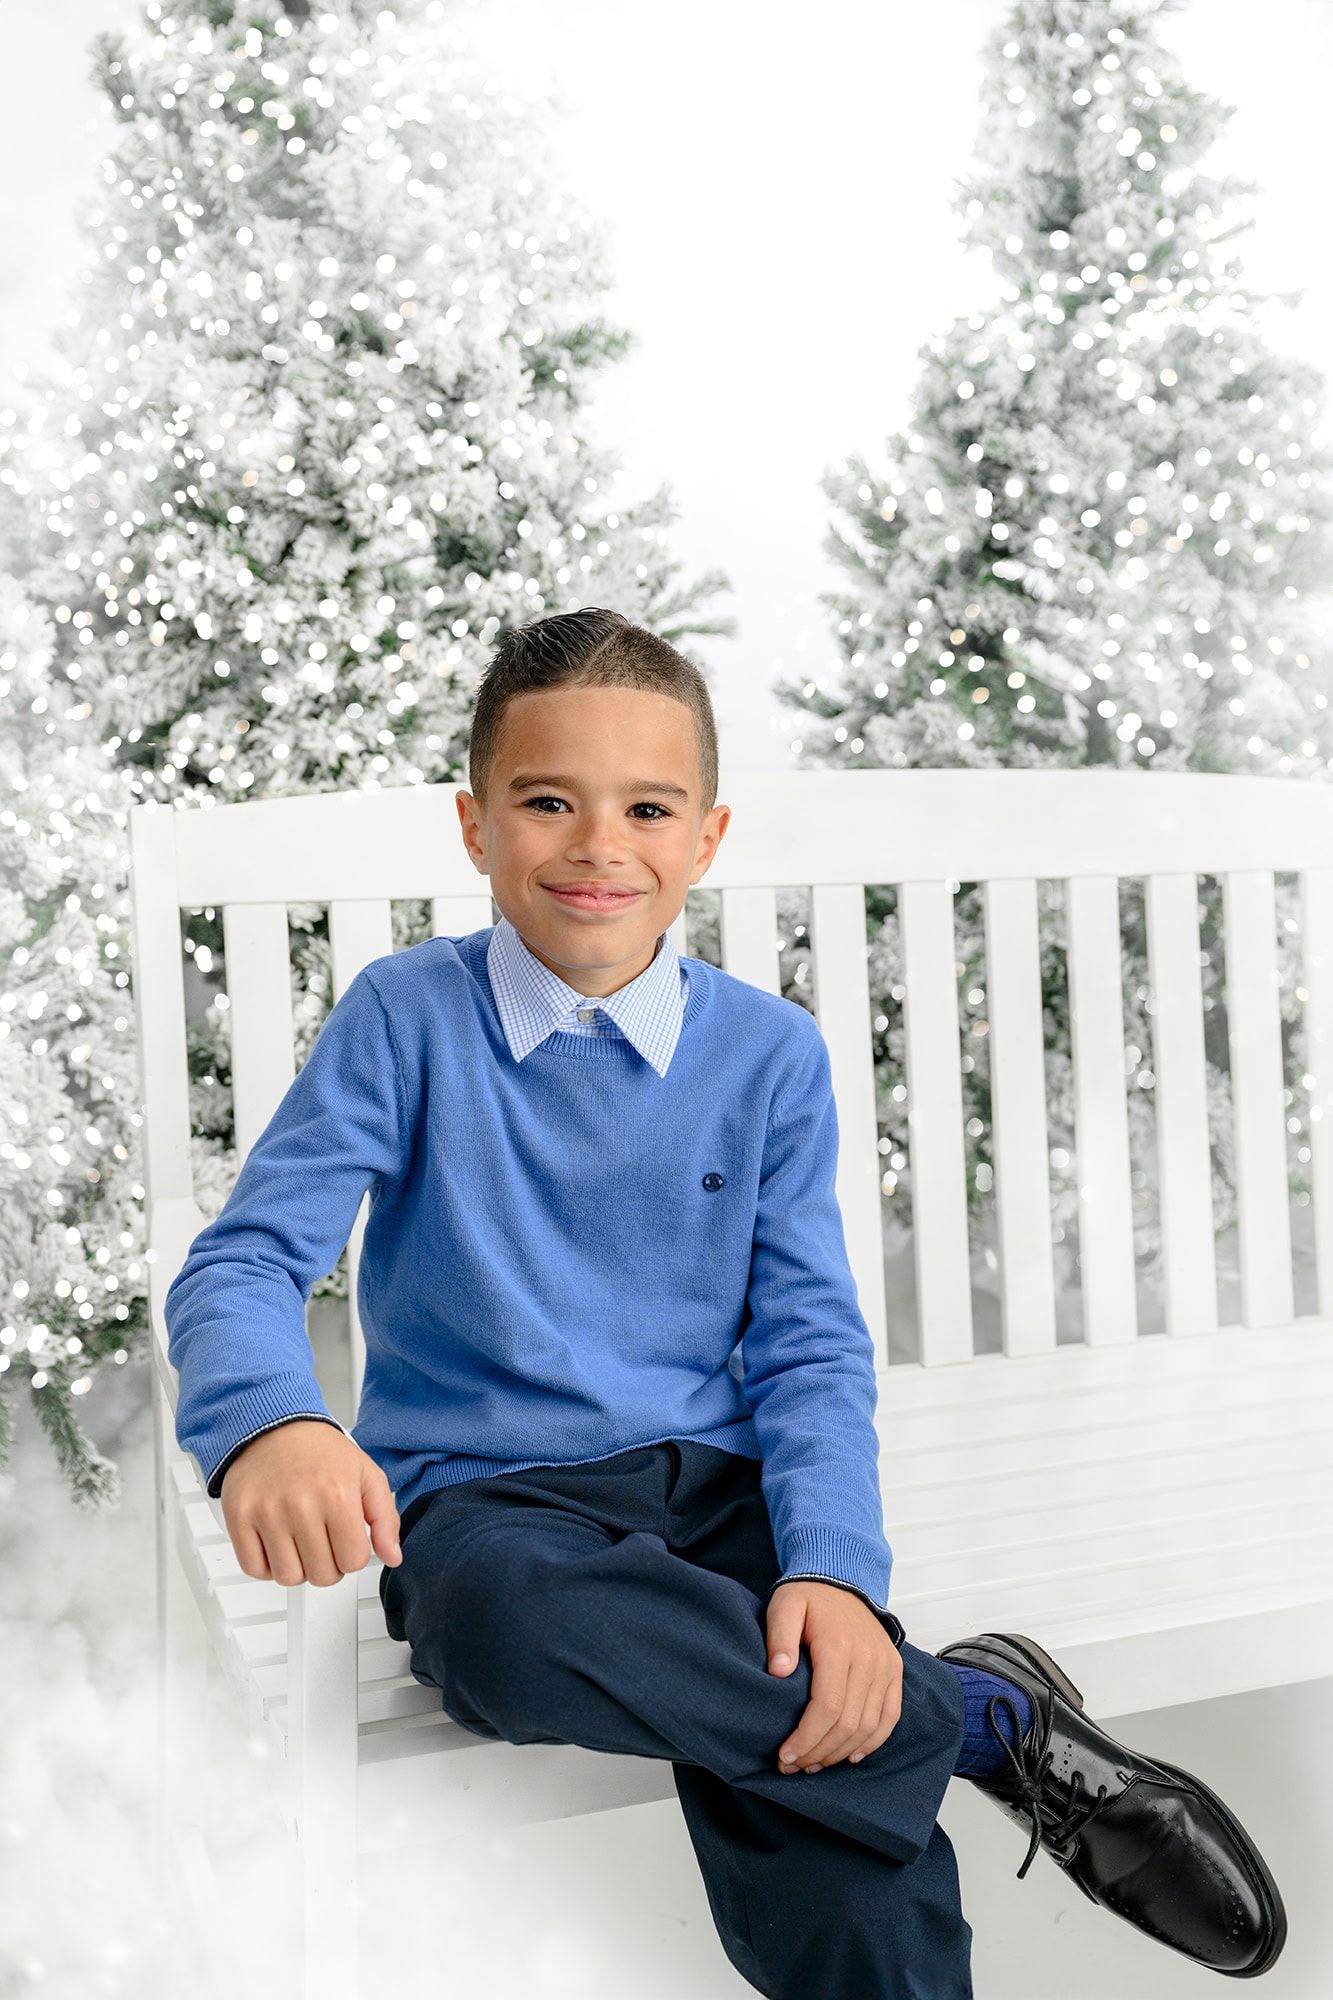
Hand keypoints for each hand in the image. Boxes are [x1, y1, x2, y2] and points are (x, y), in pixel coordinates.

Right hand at [219, 1419, 401, 1586]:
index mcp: (338, 1495)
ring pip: (288, 1577)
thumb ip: (385, 1519)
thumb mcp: (367, 1475)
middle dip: (328, 1564)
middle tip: (323, 1542)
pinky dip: (267, 1566)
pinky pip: (254, 1569)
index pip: (353, 1561)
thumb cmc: (321, 1451)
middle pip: (322, 1575)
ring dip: (298, 1567)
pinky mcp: (239, 1517)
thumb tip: (392, 1557)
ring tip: (300, 1542)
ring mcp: (267, 1512)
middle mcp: (301, 1505)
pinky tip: (277, 1544)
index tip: (346, 1540)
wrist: (275, 1424)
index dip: (352, 1555)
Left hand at [766, 1579, 902, 1773]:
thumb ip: (779, 1637)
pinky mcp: (894, 1671)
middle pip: (847, 1723)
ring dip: (841, 1752)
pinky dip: (873, 1741)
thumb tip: (778, 1672)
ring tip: (814, 1762)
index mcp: (839, 1645)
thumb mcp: (785, 1606)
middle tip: (793, 1765)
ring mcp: (885, 1666)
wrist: (842, 1579)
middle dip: (818, 1751)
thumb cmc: (810, 1596)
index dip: (806, 1738)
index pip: (827, 1706)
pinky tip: (851, 1755)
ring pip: (868, 1725)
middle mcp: (868, 1658)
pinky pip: (890, 1716)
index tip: (785, 1755)